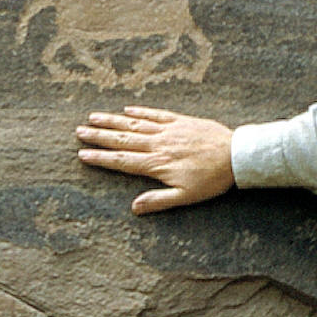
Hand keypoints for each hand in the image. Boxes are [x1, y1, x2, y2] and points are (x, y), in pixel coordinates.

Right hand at [76, 106, 234, 213]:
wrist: (236, 155)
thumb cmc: (212, 179)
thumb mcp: (186, 197)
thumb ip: (159, 201)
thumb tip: (134, 208)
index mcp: (156, 164)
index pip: (122, 160)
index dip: (101, 158)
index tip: (82, 154)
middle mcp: (158, 144)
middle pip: (122, 139)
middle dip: (99, 136)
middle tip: (79, 131)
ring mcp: (168, 130)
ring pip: (135, 123)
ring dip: (113, 120)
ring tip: (94, 117)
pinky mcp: (180, 121)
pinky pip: (156, 114)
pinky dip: (140, 111)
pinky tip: (127, 108)